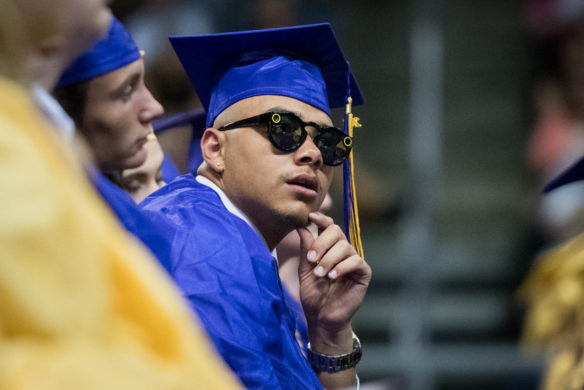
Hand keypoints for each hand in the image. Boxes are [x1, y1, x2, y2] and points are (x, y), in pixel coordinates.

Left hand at [297, 212, 370, 344]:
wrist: (322, 318)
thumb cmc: (313, 295)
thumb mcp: (305, 270)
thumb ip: (306, 250)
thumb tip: (301, 227)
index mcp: (328, 248)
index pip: (327, 227)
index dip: (321, 219)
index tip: (310, 217)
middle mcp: (342, 251)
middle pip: (336, 231)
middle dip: (322, 243)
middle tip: (312, 259)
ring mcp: (353, 261)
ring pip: (344, 247)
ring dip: (329, 259)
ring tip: (320, 274)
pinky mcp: (363, 273)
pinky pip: (355, 261)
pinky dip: (342, 267)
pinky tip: (332, 276)